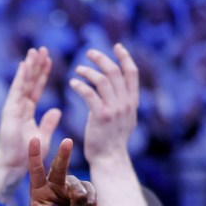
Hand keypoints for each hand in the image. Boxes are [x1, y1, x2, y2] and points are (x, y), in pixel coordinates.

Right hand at [0, 47, 61, 172]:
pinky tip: (24, 65)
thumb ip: (49, 122)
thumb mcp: (43, 136)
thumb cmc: (27, 155)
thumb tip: (57, 109)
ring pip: (23, 83)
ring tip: (35, 51)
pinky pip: (16, 91)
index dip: (42, 74)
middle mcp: (19, 107)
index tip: (48, 60)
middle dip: (36, 65)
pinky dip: (20, 78)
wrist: (14, 165)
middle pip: (29, 82)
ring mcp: (13, 108)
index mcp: (27, 111)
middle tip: (42, 49)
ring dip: (29, 67)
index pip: (36, 88)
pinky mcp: (9, 111)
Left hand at [15, 137, 95, 205]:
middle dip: (64, 153)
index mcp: (39, 188)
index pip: (36, 170)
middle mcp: (56, 182)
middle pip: (60, 166)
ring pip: (80, 190)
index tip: (33, 138)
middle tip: (67, 141)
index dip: (34, 155)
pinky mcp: (87, 189)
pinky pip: (92, 194)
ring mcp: (73, 185)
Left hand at [69, 43, 138, 165]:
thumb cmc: (112, 140)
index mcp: (132, 102)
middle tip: (89, 52)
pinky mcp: (100, 116)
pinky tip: (73, 83)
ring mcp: (114, 110)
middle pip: (116, 72)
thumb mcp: (126, 119)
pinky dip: (81, 86)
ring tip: (78, 69)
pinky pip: (90, 94)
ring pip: (103, 81)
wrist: (109, 158)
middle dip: (102, 59)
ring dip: (89, 71)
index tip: (117, 46)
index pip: (132, 73)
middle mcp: (126, 103)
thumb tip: (123, 91)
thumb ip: (124, 103)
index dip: (125, 57)